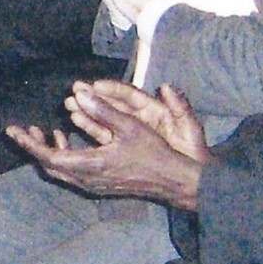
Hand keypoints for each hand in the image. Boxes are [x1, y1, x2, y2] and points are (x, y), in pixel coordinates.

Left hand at [5, 83, 204, 208]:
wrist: (174, 181)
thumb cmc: (154, 153)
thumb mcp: (130, 127)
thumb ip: (103, 110)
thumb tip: (79, 93)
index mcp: (91, 166)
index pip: (49, 157)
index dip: (29, 143)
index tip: (12, 131)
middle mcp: (87, 180)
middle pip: (49, 165)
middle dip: (34, 147)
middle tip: (21, 130)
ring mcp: (94, 185)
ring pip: (60, 170)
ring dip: (48, 151)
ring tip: (42, 132)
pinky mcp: (100, 184)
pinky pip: (71, 171)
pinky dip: (63, 155)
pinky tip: (67, 138)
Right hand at [80, 79, 210, 163]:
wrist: (191, 179)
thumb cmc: (193, 151)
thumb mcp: (188, 128)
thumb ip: (179, 106)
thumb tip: (167, 86)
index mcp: (153, 110)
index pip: (130, 95)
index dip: (113, 89)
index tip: (95, 84)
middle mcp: (138, 120)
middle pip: (113, 106)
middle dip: (94, 98)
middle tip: (75, 90)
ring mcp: (129, 135)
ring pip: (104, 120)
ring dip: (87, 111)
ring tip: (70, 104)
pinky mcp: (122, 148)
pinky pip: (103, 136)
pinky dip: (90, 127)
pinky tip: (76, 120)